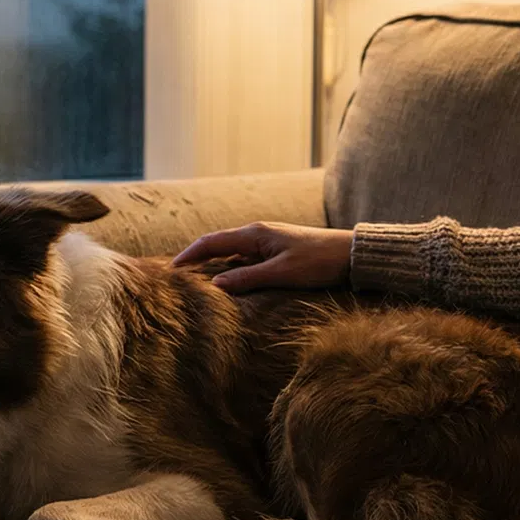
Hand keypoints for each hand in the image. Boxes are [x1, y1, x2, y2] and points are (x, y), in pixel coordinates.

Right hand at [172, 222, 351, 292]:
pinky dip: (230, 270)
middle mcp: (257, 234)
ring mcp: (266, 242)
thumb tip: (215, 286)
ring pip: (230, 253)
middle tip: (175, 278)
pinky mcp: (276, 252)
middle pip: (217, 245)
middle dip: (195, 259)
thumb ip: (248, 278)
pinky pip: (244, 260)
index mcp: (254, 234)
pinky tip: (227, 284)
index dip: (188, 255)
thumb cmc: (319, 262)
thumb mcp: (282, 273)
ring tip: (195, 284)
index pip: (211, 242)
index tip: (169, 270)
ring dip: (212, 266)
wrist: (351, 255)